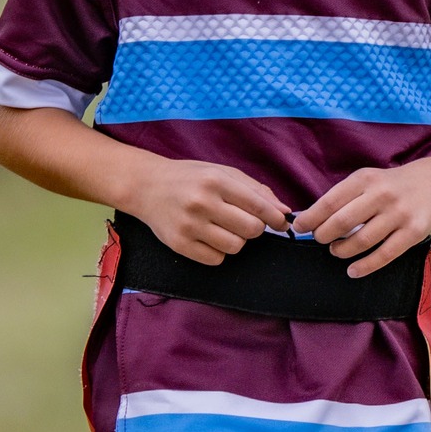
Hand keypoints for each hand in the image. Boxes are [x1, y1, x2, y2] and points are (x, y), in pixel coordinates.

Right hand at [127, 156, 288, 265]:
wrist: (146, 186)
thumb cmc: (190, 178)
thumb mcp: (222, 172)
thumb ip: (255, 190)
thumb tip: (284, 211)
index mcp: (215, 181)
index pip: (258, 205)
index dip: (275, 218)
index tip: (281, 222)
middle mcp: (202, 202)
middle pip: (251, 230)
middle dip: (255, 228)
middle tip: (245, 221)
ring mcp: (189, 226)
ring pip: (235, 246)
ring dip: (236, 240)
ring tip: (223, 227)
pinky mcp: (179, 245)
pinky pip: (216, 259)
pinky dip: (219, 251)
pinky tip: (209, 237)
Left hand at [294, 158, 430, 277]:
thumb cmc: (391, 186)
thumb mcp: (366, 180)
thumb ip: (342, 197)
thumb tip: (310, 220)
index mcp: (365, 180)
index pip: (329, 202)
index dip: (310, 218)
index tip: (299, 227)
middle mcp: (382, 195)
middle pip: (342, 222)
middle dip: (323, 235)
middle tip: (320, 240)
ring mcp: (399, 214)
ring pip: (361, 241)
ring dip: (342, 250)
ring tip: (336, 250)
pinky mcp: (412, 233)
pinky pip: (384, 255)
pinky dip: (364, 266)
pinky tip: (352, 270)